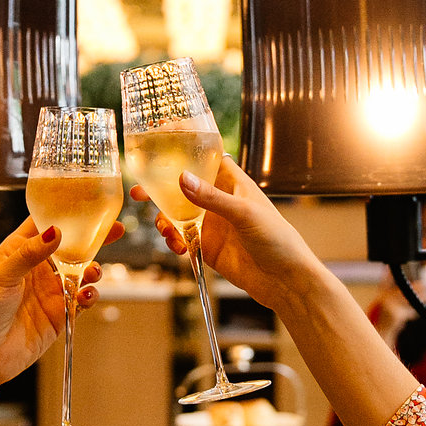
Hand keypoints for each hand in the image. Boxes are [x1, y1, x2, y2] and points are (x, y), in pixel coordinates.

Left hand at [0, 217, 122, 419]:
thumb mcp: (2, 276)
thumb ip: (29, 253)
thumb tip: (55, 232)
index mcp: (19, 251)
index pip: (45, 224)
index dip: (65, 212)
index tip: (87, 202)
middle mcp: (38, 268)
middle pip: (71, 246)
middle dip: (93, 239)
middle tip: (115, 230)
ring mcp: (50, 291)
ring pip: (81, 273)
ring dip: (93, 270)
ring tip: (94, 273)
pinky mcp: (60, 314)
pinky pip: (82, 300)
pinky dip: (90, 296)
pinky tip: (87, 296)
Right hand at [134, 155, 417, 425]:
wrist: (286, 283)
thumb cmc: (278, 241)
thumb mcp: (245, 215)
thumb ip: (212, 198)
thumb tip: (182, 178)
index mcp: (234, 183)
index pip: (206, 157)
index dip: (185, 149)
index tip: (160, 142)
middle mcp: (220, 201)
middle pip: (183, 186)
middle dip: (161, 189)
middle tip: (140, 193)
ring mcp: (213, 224)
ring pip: (177, 214)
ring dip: (165, 220)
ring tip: (166, 230)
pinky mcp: (208, 248)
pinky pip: (182, 239)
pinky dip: (174, 241)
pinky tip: (179, 248)